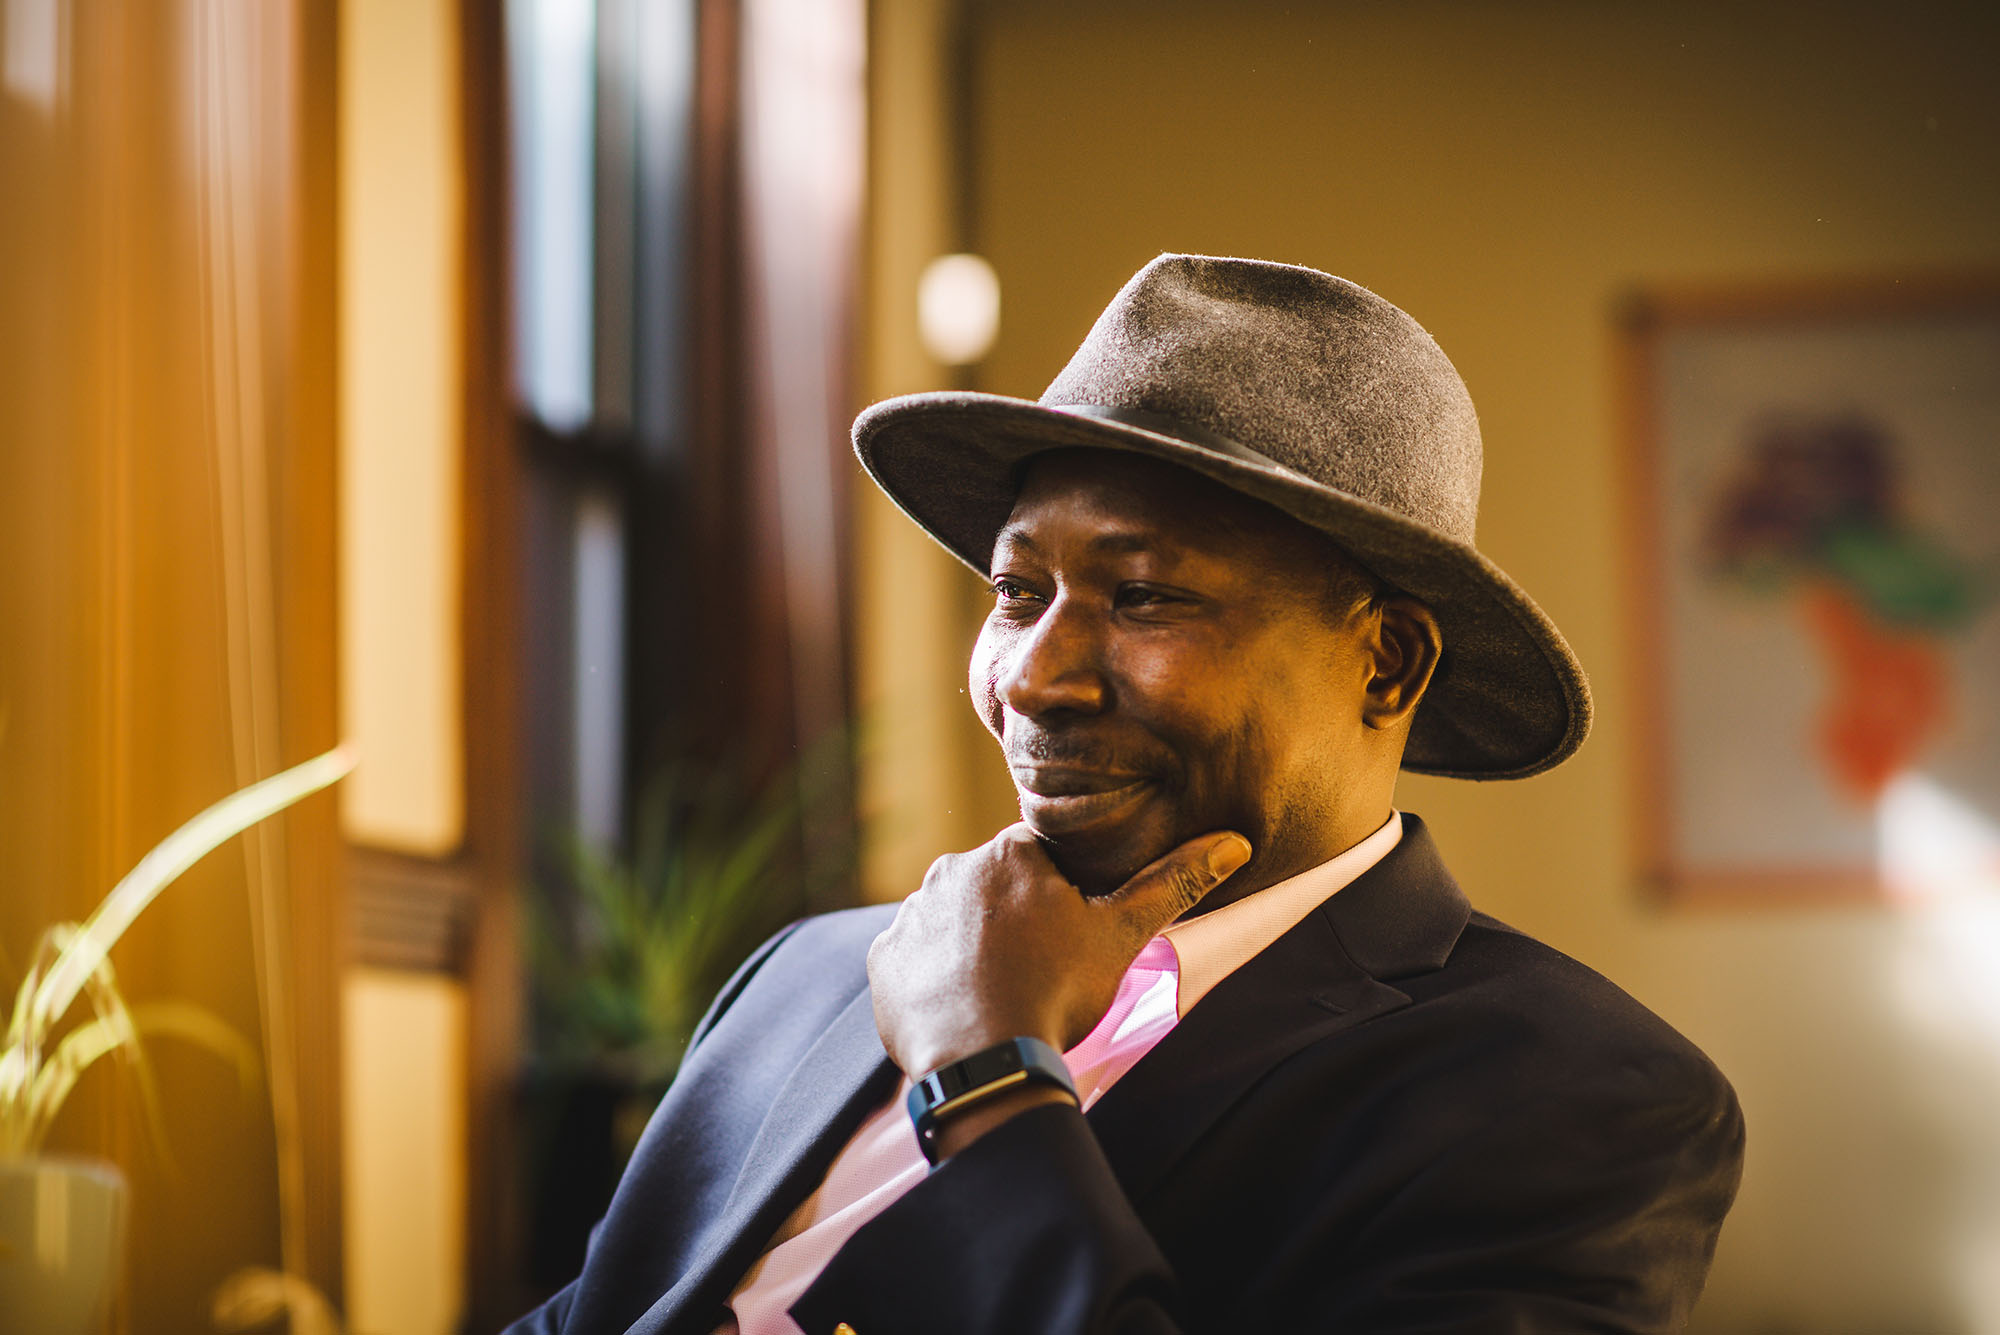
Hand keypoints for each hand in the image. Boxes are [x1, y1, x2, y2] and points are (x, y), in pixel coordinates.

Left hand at [866, 824, 1253, 1081]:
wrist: (985, 1064)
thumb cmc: (1056, 993)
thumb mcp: (1122, 937)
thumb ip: (1174, 883)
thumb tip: (1233, 842)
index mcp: (1009, 853)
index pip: (1041, 857)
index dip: (1062, 894)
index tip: (1070, 934)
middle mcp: (949, 871)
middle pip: (994, 886)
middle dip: (1015, 917)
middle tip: (1041, 968)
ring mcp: (910, 916)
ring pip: (953, 919)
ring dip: (973, 944)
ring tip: (1003, 990)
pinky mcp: (883, 960)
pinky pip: (914, 957)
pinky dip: (935, 976)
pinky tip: (964, 1004)